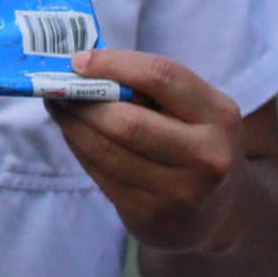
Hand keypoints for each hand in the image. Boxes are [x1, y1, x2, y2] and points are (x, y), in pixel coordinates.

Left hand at [48, 49, 247, 254]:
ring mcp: (180, 191)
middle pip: (126, 122)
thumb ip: (150, 87)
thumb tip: (83, 66)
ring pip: (106, 150)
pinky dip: (79, 149)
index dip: (113, 64)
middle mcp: (207, 156)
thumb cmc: (195, 143)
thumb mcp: (195, 110)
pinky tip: (73, 135)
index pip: (161, 77)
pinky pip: (101, 174)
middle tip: (56, 88)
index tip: (78, 61)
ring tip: (58, 108)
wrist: (221, 213)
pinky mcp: (151, 215)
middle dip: (82, 102)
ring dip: (72, 125)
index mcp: (219, 115)